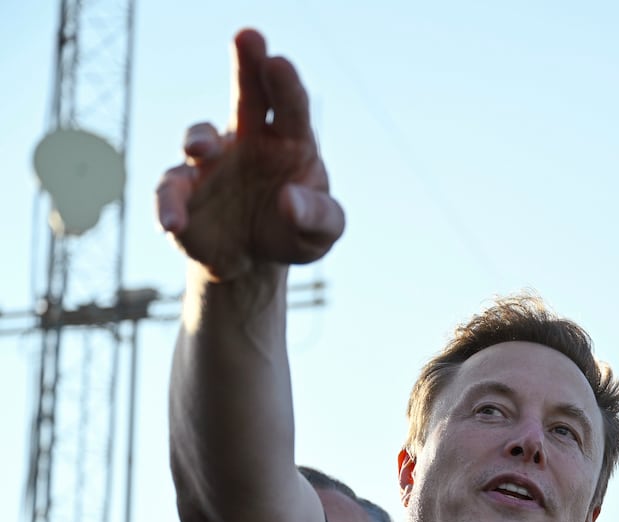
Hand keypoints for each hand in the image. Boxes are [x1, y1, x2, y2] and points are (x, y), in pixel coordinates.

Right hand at [156, 29, 344, 280]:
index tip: (279, 62)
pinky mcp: (183, 190)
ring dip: (198, 138)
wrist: (253, 262)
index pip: (291, 107)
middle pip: (248, 95)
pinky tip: (172, 224)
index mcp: (290, 142)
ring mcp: (211, 161)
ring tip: (199, 149)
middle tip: (248, 35)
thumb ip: (317, 217)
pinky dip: (168, 204)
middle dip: (247, 65)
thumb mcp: (321, 232)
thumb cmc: (294, 233)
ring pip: (200, 137)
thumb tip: (289, 200)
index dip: (285, 83)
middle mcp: (248, 140)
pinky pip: (170, 190)